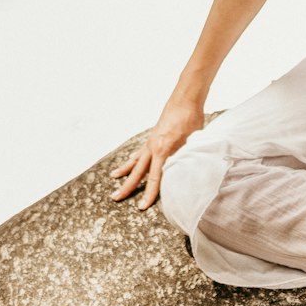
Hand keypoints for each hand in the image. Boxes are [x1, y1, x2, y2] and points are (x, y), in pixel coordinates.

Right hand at [109, 94, 203, 209]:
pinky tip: (127, 165)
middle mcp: (153, 147)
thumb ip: (184, 158)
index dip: (149, 194)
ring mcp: (151, 141)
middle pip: (138, 172)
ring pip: (135, 161)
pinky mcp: (152, 137)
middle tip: (115, 199)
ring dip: (125, 172)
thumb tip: (181, 173)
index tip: (141, 207)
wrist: (186, 98)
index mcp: (163, 150)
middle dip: (127, 187)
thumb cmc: (191, 119)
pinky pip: (139, 152)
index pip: (155, 178)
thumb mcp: (192, 141)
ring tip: (113, 180)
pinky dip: (131, 160)